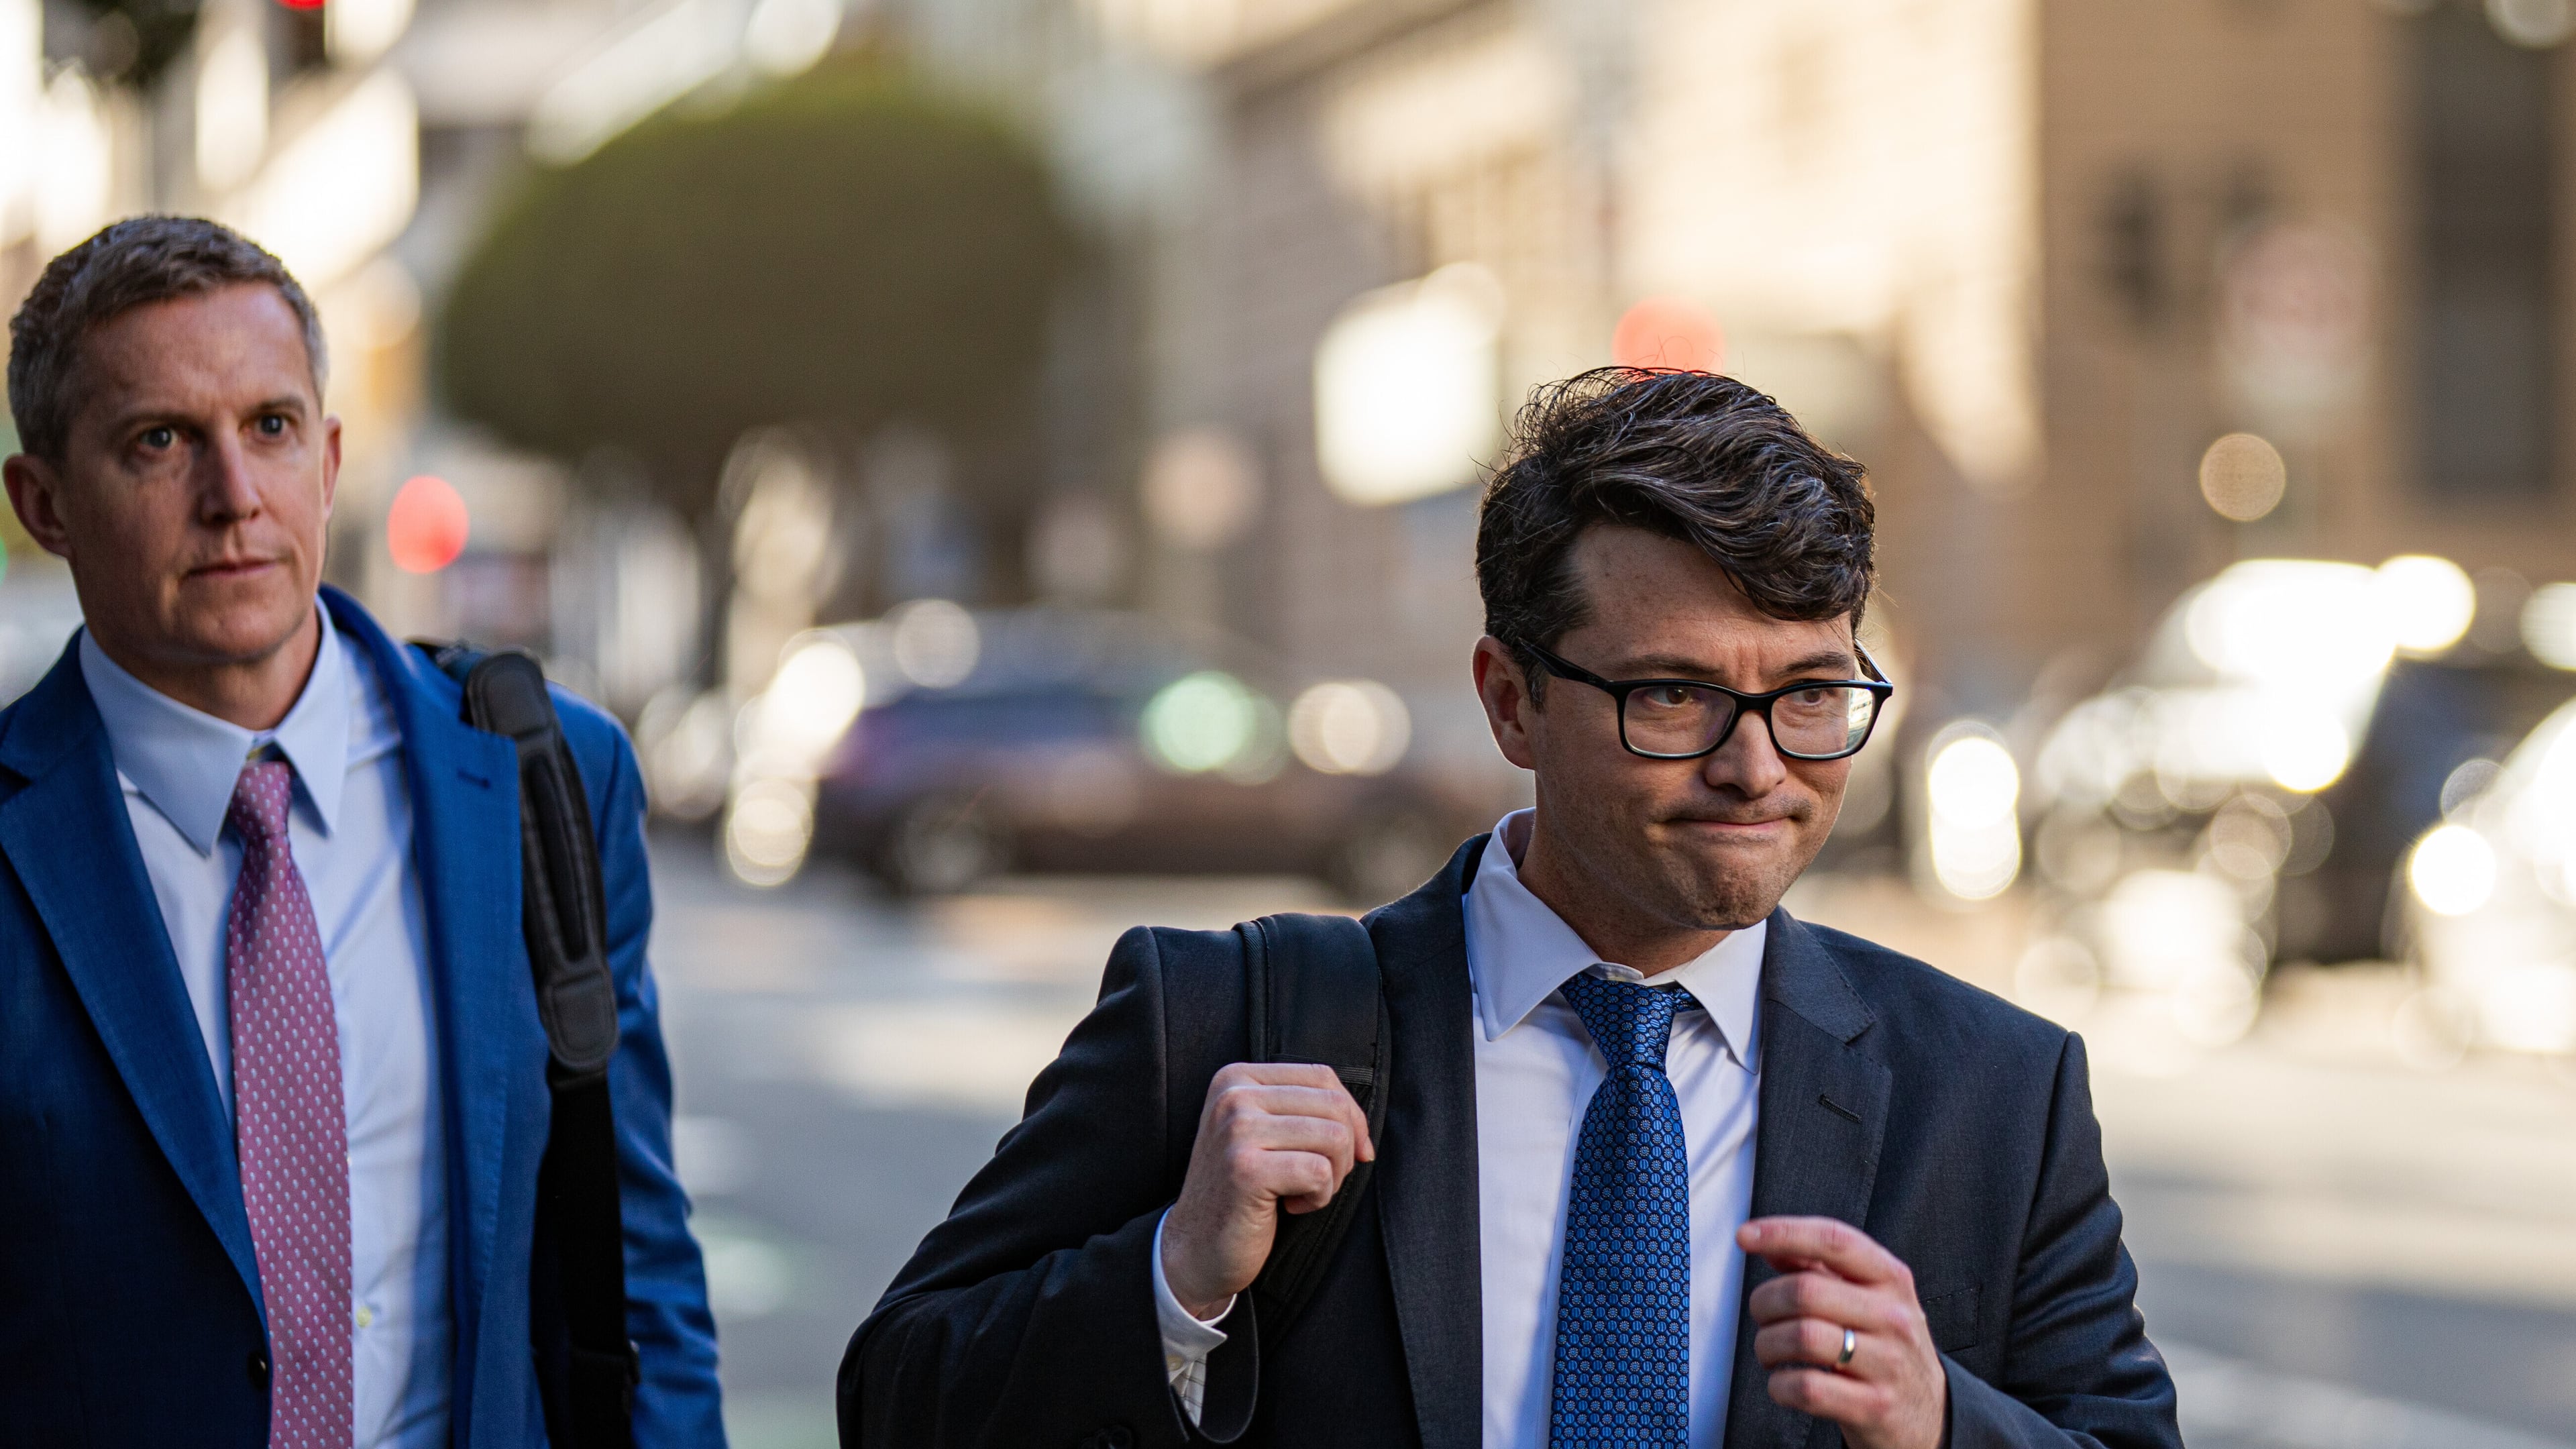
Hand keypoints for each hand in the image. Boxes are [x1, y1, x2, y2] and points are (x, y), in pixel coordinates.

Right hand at [1159, 1063, 1373, 1320]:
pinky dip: (1319, 1197)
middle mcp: (1233, 1096)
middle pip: (1333, 1106)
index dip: (1351, 1116)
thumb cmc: (1241, 1192)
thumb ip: (1302, 1112)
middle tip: (1317, 1179)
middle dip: (1344, 1150)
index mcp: (1236, 1078)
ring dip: (1332, 1176)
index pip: (1321, 1076)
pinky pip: (1320, 1172)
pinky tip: (1291, 1206)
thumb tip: (1363, 1130)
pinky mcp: (1246, 1169)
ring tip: (1302, 1191)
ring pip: (1334, 1138)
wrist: (1195, 1246)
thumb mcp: (1263, 1134)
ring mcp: (1237, 1130)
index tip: (1349, 1152)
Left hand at [1739, 1216, 1946, 1448]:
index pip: (1834, 1241)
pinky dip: (1779, 1385)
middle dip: (1765, 1302)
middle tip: (1762, 1317)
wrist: (1929, 1413)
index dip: (1784, 1233)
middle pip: (1806, 1292)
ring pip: (1802, 1337)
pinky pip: (1807, 1388)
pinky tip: (1783, 1382)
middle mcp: (1893, 1317)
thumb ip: (1820, 1268)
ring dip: (1767, 1344)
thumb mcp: (1869, 1298)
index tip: (1745, 1236)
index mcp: (1890, 1279)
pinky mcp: (1874, 1406)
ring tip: (1770, 1351)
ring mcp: (1887, 1363)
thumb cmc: (1886, 1346)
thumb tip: (1769, 1243)